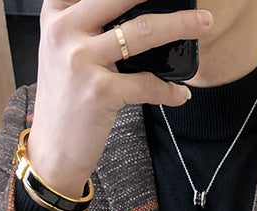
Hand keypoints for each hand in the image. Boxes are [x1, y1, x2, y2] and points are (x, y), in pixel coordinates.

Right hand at [27, 0, 213, 196]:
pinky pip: (146, 83)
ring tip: (203, 24)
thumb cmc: (66, 101)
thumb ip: (88, 25)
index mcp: (56, 15)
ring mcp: (80, 60)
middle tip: (195, 3)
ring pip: (142, 32)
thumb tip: (139, 12)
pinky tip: (180, 94)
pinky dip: (169, 90)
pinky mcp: (99, 91)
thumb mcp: (64, 52)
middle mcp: (64, 31)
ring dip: (180, 25)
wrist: (53, 150)